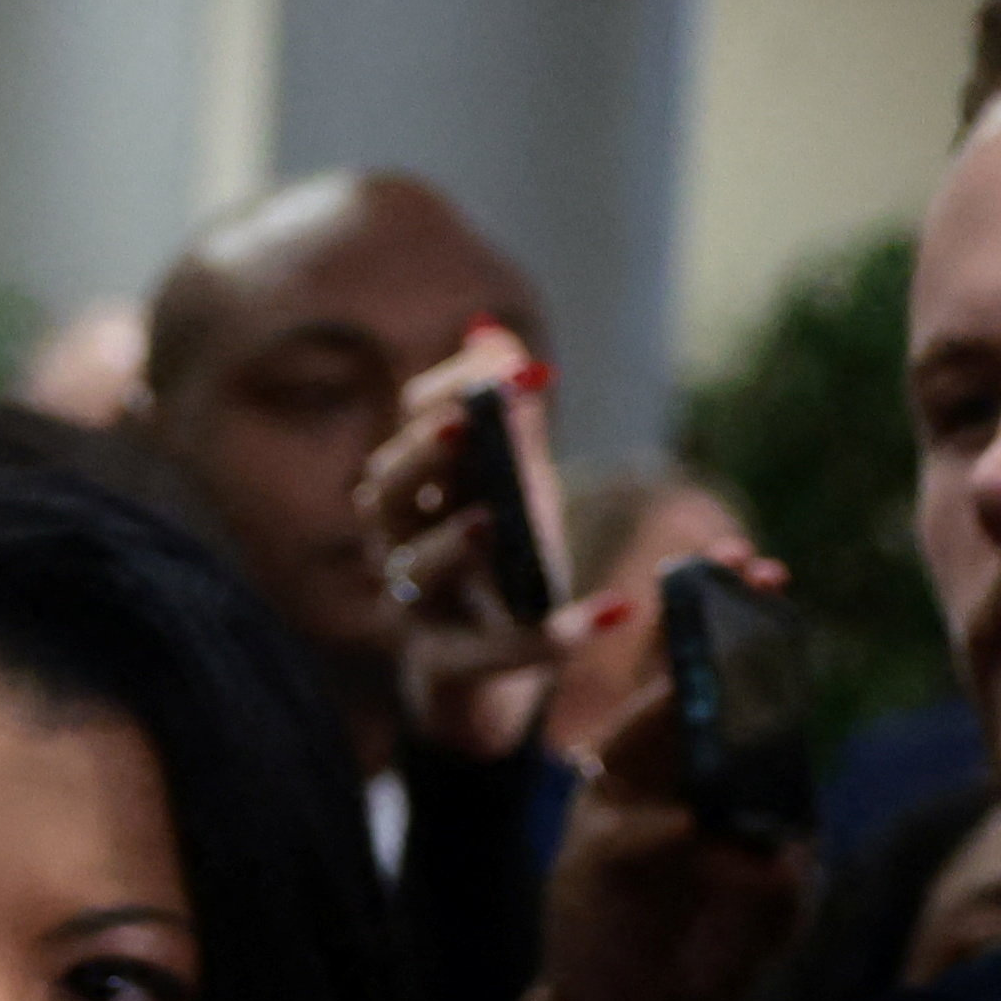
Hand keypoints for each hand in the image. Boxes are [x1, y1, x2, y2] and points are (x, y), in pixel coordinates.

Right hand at [363, 337, 564, 758]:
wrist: (486, 666)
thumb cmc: (497, 559)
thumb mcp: (511, 478)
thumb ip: (510, 411)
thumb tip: (491, 333)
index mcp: (413, 490)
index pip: (413, 430)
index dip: (446, 395)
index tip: (502, 367)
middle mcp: (397, 545)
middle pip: (385, 494)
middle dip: (423, 456)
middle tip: (464, 424)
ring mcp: (414, 609)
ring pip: (415, 572)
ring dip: (451, 544)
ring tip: (489, 522)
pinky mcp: (448, 667)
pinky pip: (488, 654)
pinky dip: (548, 636)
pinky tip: (614, 610)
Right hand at [520, 564, 822, 1000]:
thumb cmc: (704, 946)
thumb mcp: (770, 896)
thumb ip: (784, 857)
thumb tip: (773, 845)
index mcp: (686, 767)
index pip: (706, 676)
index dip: (730, 619)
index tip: (764, 568)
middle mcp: (643, 776)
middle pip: (666, 683)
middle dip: (697, 622)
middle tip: (735, 567)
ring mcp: (610, 815)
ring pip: (638, 741)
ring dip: (674, 701)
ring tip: (707, 669)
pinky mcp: (588, 869)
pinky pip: (637, 836)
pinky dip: (671, 834)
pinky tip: (700, 833)